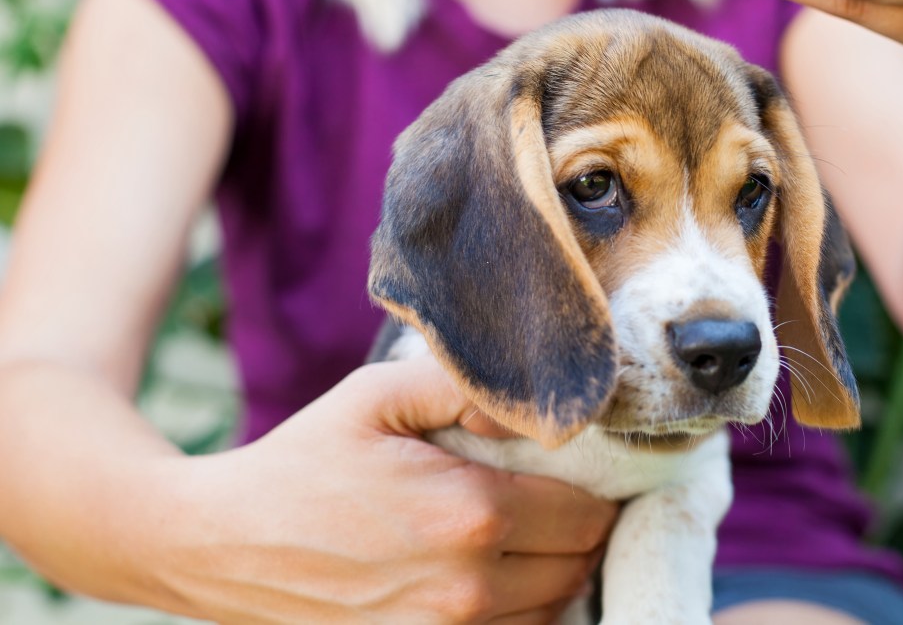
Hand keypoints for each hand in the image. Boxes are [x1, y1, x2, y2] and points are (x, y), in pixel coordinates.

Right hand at [149, 356, 615, 623]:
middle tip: (553, 494)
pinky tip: (493, 574)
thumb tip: (542, 409)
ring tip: (526, 532)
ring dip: (554, 571)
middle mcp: (467, 592)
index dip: (593, 486)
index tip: (573, 467)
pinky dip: (520, 611)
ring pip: (553, 610)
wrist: (223, 545)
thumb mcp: (378, 396)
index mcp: (470, 515)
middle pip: (579, 564)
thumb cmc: (305, 460)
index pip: (587, 513)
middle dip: (580, 527)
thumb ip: (467, 386)